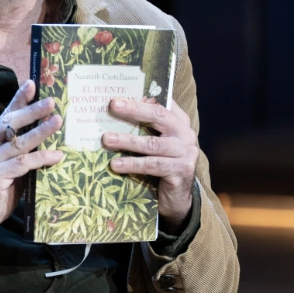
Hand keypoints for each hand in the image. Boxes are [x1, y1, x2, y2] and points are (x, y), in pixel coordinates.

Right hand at [0, 81, 63, 244]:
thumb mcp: (4, 170)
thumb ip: (18, 156)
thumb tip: (44, 145)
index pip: (4, 116)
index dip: (18, 100)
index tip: (31, 84)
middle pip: (10, 124)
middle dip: (32, 111)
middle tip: (51, 102)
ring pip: (18, 142)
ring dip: (40, 131)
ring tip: (57, 121)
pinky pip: (22, 164)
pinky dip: (41, 158)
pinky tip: (57, 156)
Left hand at [102, 97, 198, 227]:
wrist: (176, 197)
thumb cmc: (161, 164)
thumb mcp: (155, 142)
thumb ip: (145, 126)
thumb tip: (117, 108)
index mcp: (179, 122)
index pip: (161, 105)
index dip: (141, 99)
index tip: (121, 95)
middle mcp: (186, 134)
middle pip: (159, 117)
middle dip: (134, 110)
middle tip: (113, 105)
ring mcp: (186, 153)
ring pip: (153, 144)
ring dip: (127, 141)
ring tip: (107, 139)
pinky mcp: (180, 172)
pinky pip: (152, 165)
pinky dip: (132, 164)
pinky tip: (115, 165)